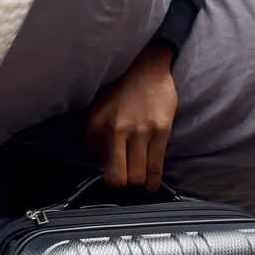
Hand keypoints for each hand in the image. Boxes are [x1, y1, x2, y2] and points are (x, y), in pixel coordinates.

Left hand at [84, 43, 177, 191]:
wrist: (145, 67)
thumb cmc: (120, 89)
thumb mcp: (96, 110)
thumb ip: (94, 136)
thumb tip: (98, 165)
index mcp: (96, 125)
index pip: (97, 165)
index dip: (104, 177)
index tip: (110, 179)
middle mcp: (116, 129)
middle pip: (118, 177)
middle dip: (121, 187)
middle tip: (125, 186)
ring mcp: (140, 131)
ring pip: (138, 175)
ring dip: (138, 185)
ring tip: (139, 187)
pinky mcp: (160, 130)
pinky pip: (156, 165)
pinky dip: (154, 181)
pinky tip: (152, 186)